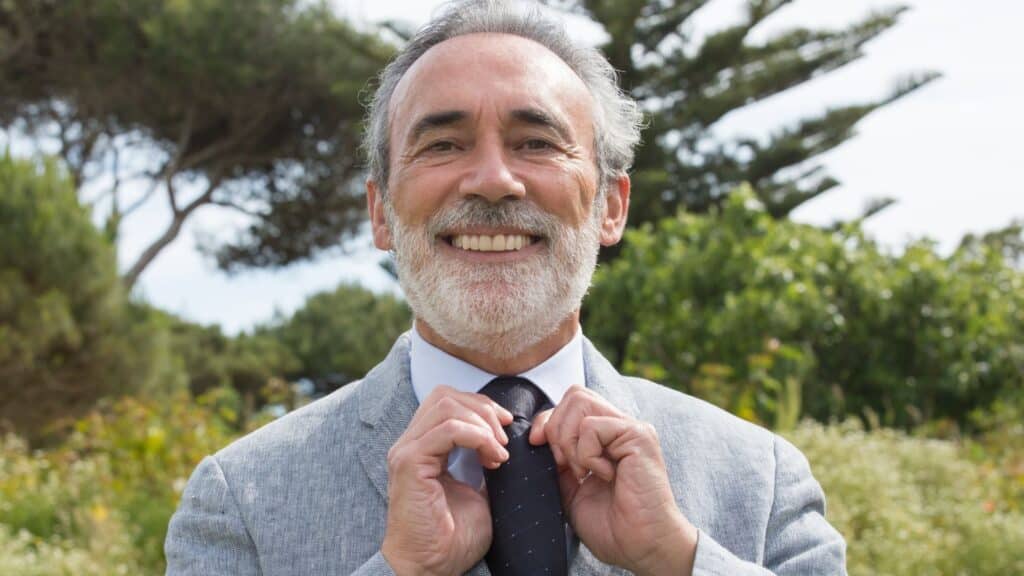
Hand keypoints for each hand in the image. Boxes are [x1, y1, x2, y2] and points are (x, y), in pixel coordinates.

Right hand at [381, 385, 513, 575]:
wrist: (432, 568)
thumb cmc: (452, 538)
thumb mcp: (479, 490)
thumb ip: (484, 461)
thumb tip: (506, 442)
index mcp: (423, 447)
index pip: (447, 401)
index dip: (480, 406)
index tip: (507, 428)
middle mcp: (410, 444)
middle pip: (445, 396)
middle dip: (483, 409)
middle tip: (506, 435)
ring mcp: (406, 451)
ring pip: (447, 406)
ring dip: (483, 423)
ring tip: (499, 451)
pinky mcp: (409, 463)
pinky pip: (448, 430)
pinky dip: (477, 436)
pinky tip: (492, 457)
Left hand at [529, 386, 697, 575]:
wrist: (640, 546)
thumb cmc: (612, 526)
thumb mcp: (571, 489)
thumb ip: (558, 461)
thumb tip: (537, 436)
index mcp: (606, 437)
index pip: (569, 404)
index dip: (546, 422)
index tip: (538, 447)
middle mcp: (619, 426)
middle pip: (574, 394)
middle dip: (556, 428)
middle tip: (566, 465)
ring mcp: (630, 428)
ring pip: (580, 401)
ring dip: (570, 440)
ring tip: (584, 471)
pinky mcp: (638, 435)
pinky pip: (592, 426)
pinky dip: (587, 454)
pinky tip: (605, 475)